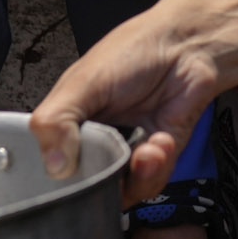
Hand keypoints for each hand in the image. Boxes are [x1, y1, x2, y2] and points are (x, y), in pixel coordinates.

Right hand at [30, 0, 237, 203]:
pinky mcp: (158, 158)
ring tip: (146, 150)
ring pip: (119, 192)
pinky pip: (149, 183)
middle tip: (109, 162)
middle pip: (84, 187)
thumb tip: (54, 167)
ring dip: (135, 175)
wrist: (189, 46)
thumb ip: (56, 121)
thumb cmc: (134, 51)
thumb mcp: (82, 82)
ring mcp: (127, 151)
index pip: (49, 166)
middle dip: (100, 182)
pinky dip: (155, 168)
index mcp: (68, 122)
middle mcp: (95, 141)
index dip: (55, 179)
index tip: (67, 176)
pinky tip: (160, 142)